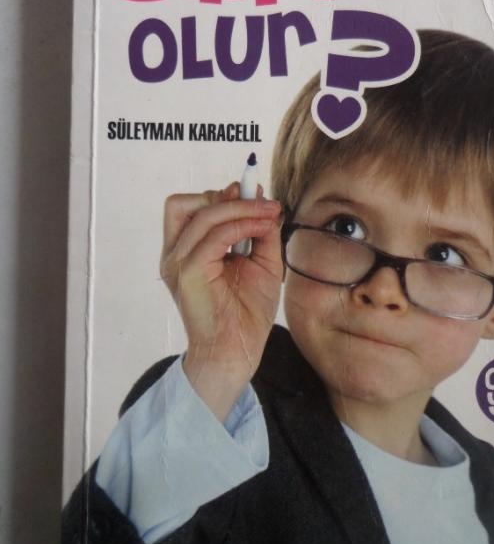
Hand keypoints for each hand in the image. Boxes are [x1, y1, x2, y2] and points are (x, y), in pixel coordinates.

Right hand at [160, 182, 282, 419]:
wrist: (237, 352)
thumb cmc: (247, 312)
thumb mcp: (261, 261)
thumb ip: (260, 230)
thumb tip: (262, 198)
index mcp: (185, 251)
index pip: (190, 207)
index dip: (221, 194)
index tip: (256, 192)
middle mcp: (174, 254)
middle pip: (187, 204)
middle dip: (228, 197)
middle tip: (263, 203)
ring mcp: (177, 263)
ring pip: (202, 214)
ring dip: (240, 207)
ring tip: (269, 213)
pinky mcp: (188, 273)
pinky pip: (214, 235)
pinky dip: (241, 225)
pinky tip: (263, 228)